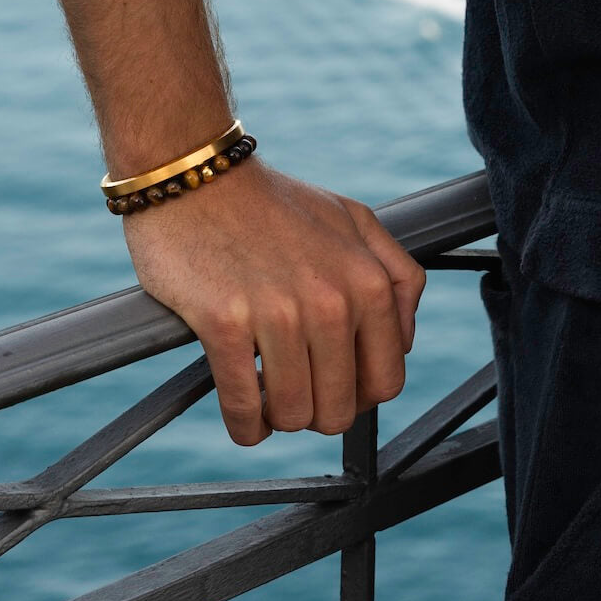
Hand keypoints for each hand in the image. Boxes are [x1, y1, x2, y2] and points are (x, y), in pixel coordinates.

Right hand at [123, 160, 425, 445]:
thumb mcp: (352, 220)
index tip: (331, 387)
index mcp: (367, 281)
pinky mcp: (224, 323)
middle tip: (293, 393)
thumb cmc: (270, 202)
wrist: (196, 174)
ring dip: (278, 420)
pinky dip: (244, 426)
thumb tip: (403, 341)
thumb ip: (396, 274)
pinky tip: (242, 416)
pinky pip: (242, 408)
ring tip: (265, 399)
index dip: (358, 396)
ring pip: (293, 414)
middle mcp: (331, 301)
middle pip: (339, 408)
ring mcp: (277, 314)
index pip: (385, 381)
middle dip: (316, 413)